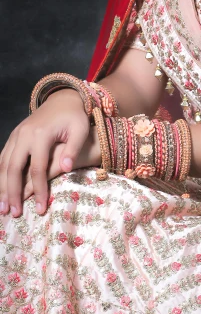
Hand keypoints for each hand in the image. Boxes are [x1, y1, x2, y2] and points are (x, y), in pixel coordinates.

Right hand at [0, 89, 91, 216]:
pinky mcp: (13, 136)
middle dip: (12, 193)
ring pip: (3, 164)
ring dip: (1, 187)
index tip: (41, 209)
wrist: (62, 100)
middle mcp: (24, 135)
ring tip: (2, 208)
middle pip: (14, 168)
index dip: (39, 190)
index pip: (37, 168)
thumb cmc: (74, 117)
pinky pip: (2, 157)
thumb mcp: (80, 129)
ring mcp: (16, 135)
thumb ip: (74, 148)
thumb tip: (66, 168)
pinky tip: (1, 190)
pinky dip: (0, 175)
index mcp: (41, 135)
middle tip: (12, 214)